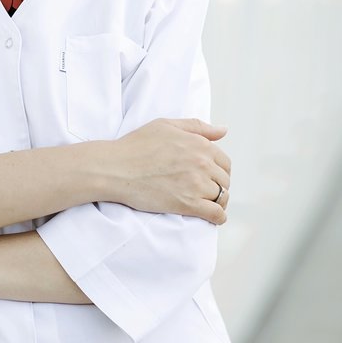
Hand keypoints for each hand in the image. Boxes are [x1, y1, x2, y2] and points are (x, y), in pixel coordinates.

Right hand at [95, 118, 230, 223]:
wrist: (116, 168)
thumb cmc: (136, 145)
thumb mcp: (166, 125)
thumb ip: (197, 126)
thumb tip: (223, 130)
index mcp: (198, 143)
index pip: (224, 161)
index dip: (219, 169)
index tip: (210, 175)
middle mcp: (202, 163)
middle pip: (224, 179)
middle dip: (218, 185)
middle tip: (206, 189)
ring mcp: (196, 184)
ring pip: (222, 196)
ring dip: (218, 201)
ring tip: (209, 203)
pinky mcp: (188, 204)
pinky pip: (215, 213)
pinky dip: (218, 217)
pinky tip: (213, 217)